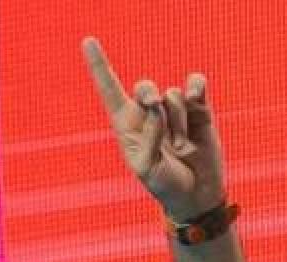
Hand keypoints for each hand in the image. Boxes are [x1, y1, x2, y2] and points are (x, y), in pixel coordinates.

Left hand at [82, 37, 226, 221]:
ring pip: (172, 96)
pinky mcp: (199, 109)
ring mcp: (174, 110)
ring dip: (178, 123)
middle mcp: (148, 113)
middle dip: (148, 94)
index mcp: (126, 125)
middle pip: (144, 87)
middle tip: (154, 106)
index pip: (110, 90)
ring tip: (181, 148)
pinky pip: (195, 84)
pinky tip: (197, 97)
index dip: (99, 65)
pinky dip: (196, 87)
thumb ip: (148, 136)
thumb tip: (157, 106)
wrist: (196, 195)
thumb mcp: (147, 167)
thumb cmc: (164, 185)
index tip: (87, 41)